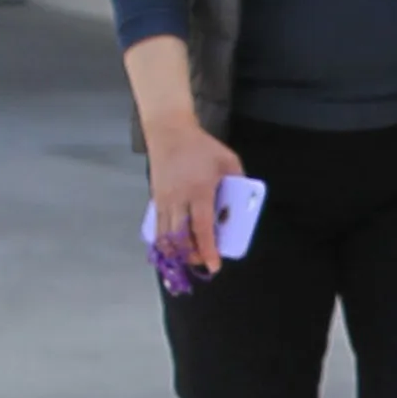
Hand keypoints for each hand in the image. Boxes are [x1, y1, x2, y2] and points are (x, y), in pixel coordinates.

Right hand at [143, 119, 244, 276]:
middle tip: (204, 260)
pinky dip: (165, 242)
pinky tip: (174, 247)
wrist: (169, 132)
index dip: (207, 249)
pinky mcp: (155, 199)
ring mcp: (164, 200)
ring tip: (190, 256)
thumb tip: (241, 204)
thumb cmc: (202, 147)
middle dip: (192, 255)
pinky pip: (158, 228)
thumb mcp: (228, 160)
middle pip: (182, 237)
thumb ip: (238, 181)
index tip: (213, 265)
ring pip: (167, 236)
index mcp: (199, 190)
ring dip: (178, 251)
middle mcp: (179, 199)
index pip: (202, 227)